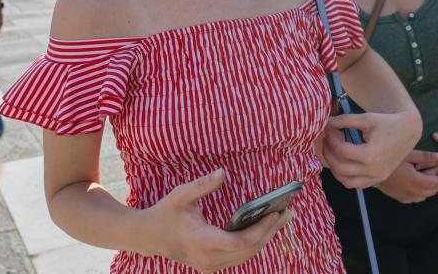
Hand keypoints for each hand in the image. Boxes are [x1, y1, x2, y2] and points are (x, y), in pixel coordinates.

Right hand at [144, 169, 291, 271]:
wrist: (148, 236)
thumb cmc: (166, 212)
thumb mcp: (181, 194)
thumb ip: (203, 184)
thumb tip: (223, 172)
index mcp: (201, 241)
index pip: (238, 243)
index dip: (260, 230)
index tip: (275, 214)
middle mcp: (208, 258)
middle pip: (248, 250)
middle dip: (270, 232)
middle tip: (289, 213)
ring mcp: (210, 265)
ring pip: (245, 256)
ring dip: (265, 238)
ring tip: (282, 219)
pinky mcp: (211, 264)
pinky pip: (239, 257)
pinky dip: (254, 243)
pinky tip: (265, 228)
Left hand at [323, 111, 419, 188]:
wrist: (408, 131)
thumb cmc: (388, 122)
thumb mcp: (366, 118)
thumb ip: (345, 120)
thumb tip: (328, 123)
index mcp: (370, 154)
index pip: (340, 149)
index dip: (331, 137)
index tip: (329, 128)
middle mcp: (372, 170)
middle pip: (339, 167)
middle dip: (328, 152)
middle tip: (326, 140)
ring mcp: (376, 177)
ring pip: (345, 181)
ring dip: (334, 168)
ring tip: (331, 152)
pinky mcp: (378, 179)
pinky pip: (355, 184)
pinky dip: (345, 176)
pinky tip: (342, 162)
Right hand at [377, 151, 437, 202]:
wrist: (371, 169)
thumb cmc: (389, 158)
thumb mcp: (408, 154)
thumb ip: (425, 157)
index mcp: (415, 180)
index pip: (435, 183)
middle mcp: (411, 191)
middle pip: (431, 191)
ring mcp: (404, 196)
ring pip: (423, 197)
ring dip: (430, 190)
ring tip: (434, 180)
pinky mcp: (398, 197)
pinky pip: (414, 199)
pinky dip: (421, 194)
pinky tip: (420, 187)